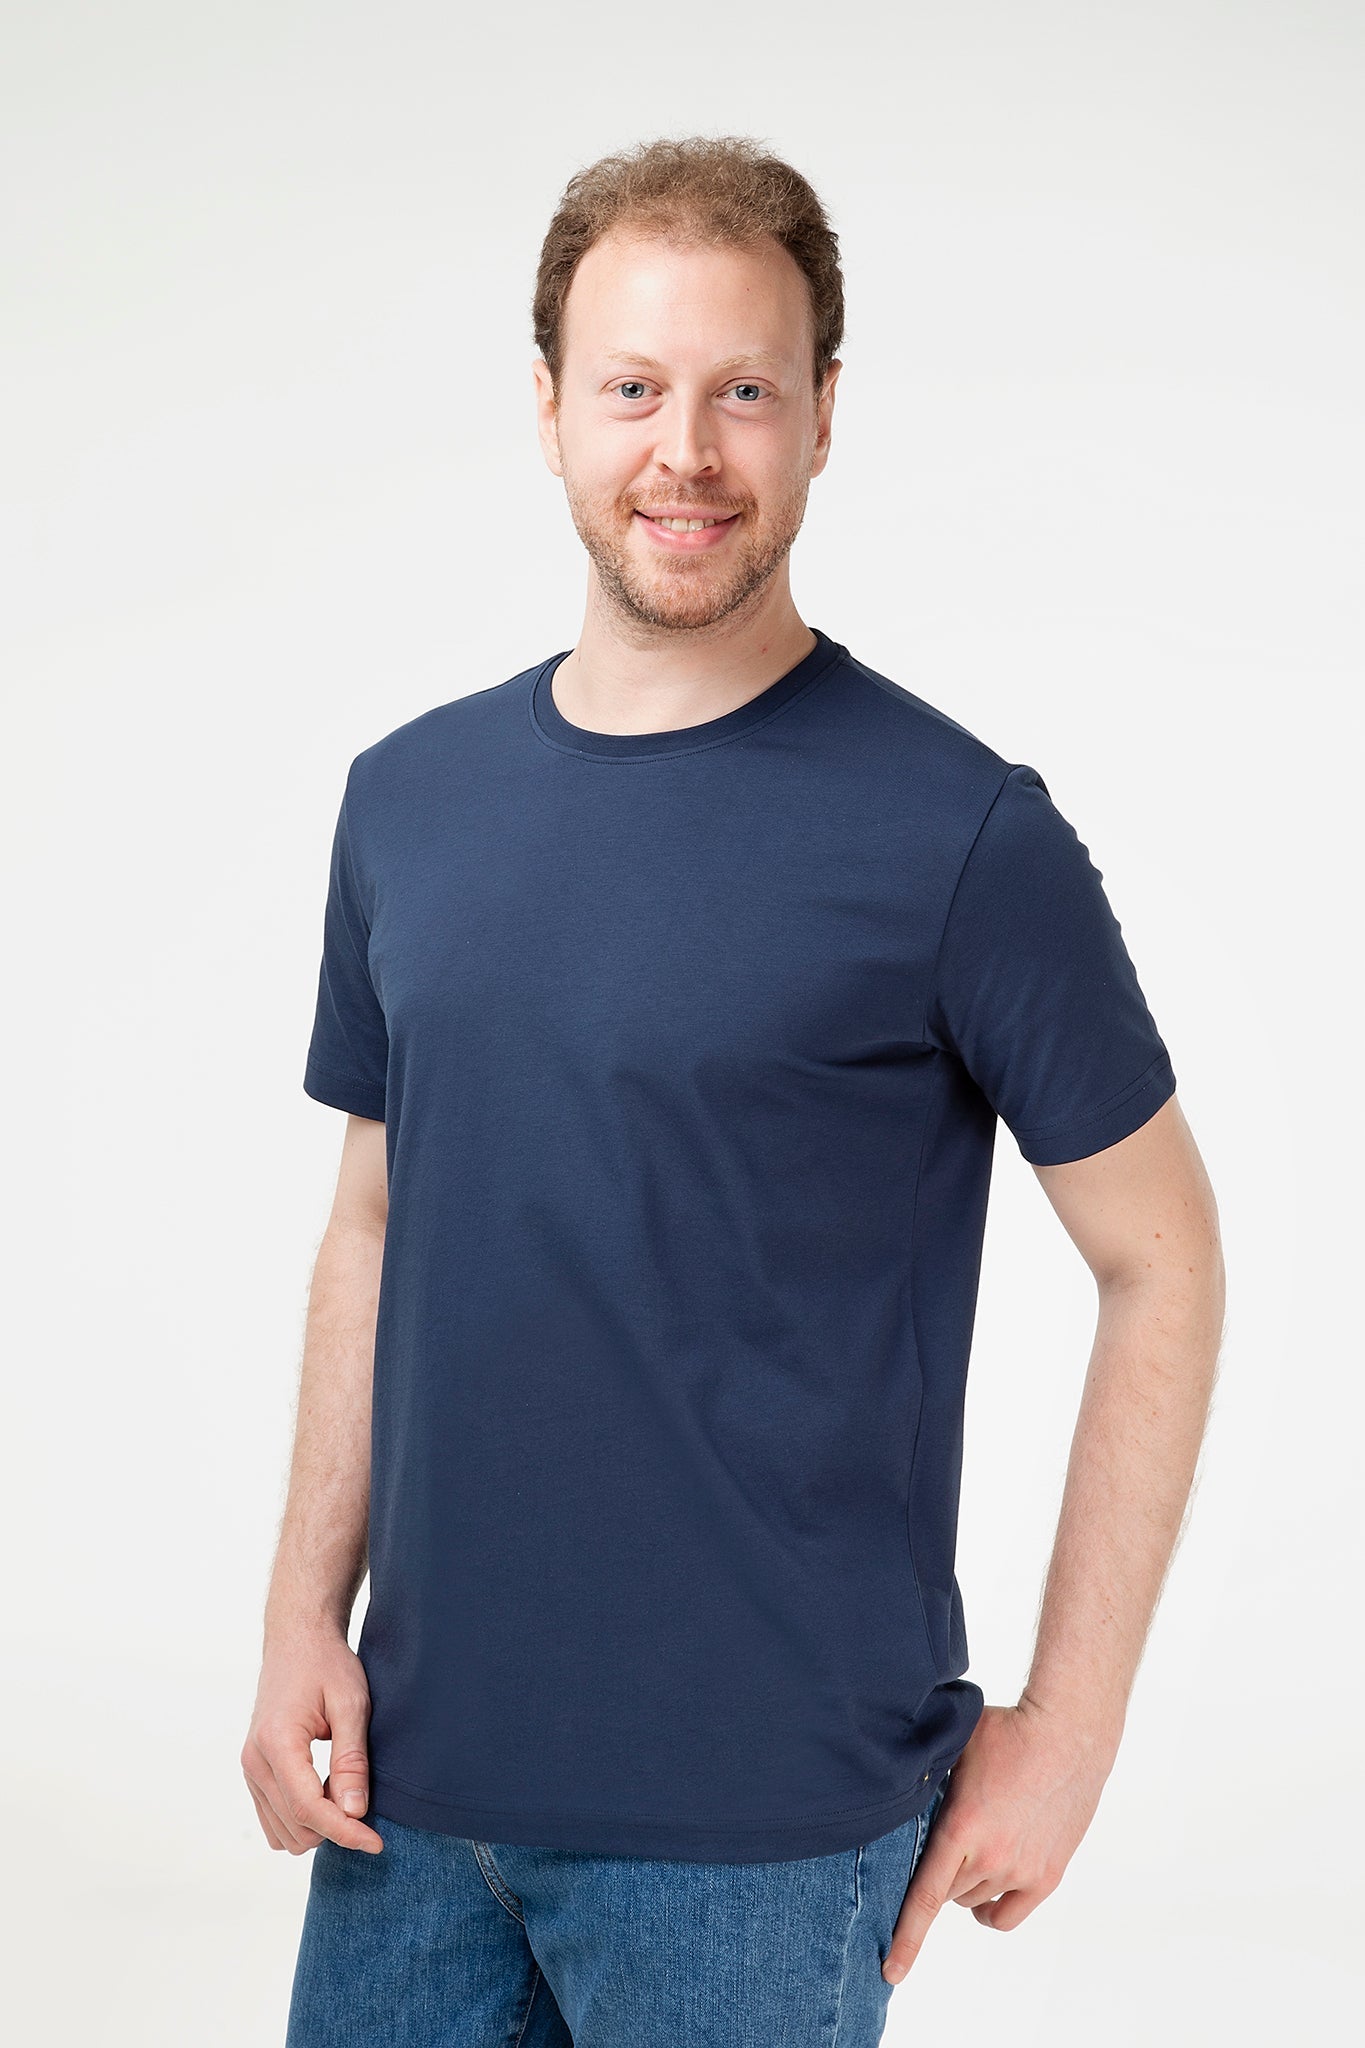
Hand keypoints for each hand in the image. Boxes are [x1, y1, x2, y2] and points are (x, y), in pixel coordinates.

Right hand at [241, 1628, 384, 1854]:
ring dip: (318, 1826)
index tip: (376, 1842)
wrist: (297, 1641)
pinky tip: (327, 1792)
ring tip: (346, 1791)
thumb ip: (351, 1758)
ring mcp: (250, 1769)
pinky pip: (274, 1820)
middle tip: (366, 1801)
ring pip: (282, 1832)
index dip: (345, 1832)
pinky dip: (302, 1820)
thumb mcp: (351, 1703)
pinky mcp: (253, 1773)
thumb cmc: (326, 1665)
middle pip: (295, 1827)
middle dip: (335, 1827)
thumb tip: (354, 1811)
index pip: (309, 1809)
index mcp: (277, 1742)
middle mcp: (254, 1761)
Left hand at [882, 1697, 1117, 1981]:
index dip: (906, 1937)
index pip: (925, 1896)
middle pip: (946, 1893)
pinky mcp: (1047, 1876)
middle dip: (936, 1872)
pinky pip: (1006, 1915)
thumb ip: (925, 1779)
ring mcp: (1021, 1871)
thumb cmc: (1007, 1732)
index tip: (891, 1971)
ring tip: (969, 1847)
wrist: (1067, 1735)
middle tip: (941, 1840)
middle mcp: (991, 1857)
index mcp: (961, 1827)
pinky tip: (986, 1888)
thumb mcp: (953, 1748)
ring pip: (974, 1901)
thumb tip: (891, 1786)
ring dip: (964, 1884)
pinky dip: (991, 1909)